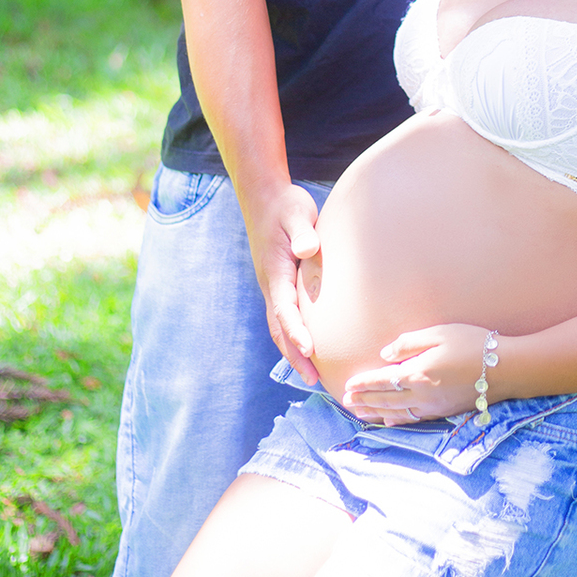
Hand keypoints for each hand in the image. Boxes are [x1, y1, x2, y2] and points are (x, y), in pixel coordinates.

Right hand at [244, 182, 321, 382]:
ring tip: (311, 374)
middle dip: (295, 354)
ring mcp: (272, 285)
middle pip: (280, 327)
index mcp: (275, 271)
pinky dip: (292, 335)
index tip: (310, 349)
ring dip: (293, 350)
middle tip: (314, 379)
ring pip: (279, 325)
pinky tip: (308, 347)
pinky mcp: (279, 282)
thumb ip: (302, 231)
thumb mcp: (296, 213)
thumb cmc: (284, 205)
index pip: (285, 308)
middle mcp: (270, 283)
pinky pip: (284, 316)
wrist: (263, 196)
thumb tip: (307, 249)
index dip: (297, 330)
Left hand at [342, 324, 490, 424]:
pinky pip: (413, 419)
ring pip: (396, 412)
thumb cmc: (473, 344)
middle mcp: (421, 395)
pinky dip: (396, 421)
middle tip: (347, 403)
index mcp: (418, 373)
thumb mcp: (440, 333)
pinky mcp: (444, 412)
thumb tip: (385, 354)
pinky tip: (388, 421)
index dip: (364, 384)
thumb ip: (409, 343)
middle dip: (365, 401)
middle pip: (386, 400)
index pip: (383, 380)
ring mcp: (433, 407)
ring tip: (359, 412)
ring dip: (375, 413)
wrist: (506, 369)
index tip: (348, 386)